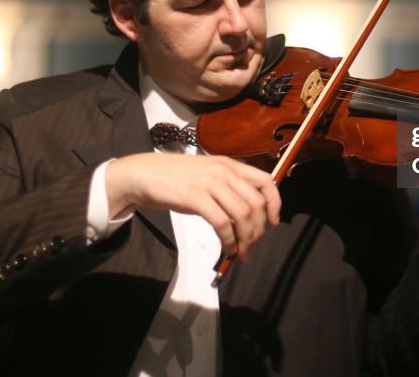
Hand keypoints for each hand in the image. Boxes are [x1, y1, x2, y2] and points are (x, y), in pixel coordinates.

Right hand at [105, 153, 280, 259]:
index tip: (273, 222)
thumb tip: (246, 215)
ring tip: (240, 252)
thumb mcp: (206, 175)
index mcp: (230, 165)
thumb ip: (227, 188)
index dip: (275, 203)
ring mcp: (210, 183)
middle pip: (256, 203)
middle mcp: (224, 171)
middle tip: (251, 245)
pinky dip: (229, 240)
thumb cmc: (174, 178)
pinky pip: (223, 223)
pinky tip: (227, 249)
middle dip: (259, 229)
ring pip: (242, 215)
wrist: (143, 174)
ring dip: (246, 239)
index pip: (266, 181)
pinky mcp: (196, 197)